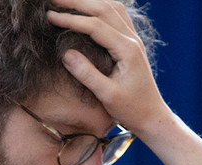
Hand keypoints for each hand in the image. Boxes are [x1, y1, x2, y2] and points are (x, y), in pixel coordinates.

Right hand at [47, 0, 171, 138]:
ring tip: (67, 1)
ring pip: (112, 8)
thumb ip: (87, 74)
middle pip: (104, 8)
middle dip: (77, 2)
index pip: (95, 26)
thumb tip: (66, 54)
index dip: (71, 19)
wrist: (152, 117)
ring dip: (89, 1)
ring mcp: (134, 40)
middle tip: (52, 0)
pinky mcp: (131, 44)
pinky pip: (117, 17)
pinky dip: (100, 8)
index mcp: (127, 50)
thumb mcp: (107, 95)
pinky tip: (87, 9)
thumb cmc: (131, 110)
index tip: (49, 16)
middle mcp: (132, 40)